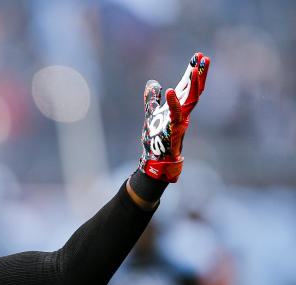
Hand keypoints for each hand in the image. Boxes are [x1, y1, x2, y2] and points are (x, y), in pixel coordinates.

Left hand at [139, 52, 209, 181]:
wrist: (155, 157)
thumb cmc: (155, 138)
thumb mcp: (152, 113)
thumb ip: (152, 98)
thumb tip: (153, 83)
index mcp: (178, 106)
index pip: (187, 85)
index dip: (192, 71)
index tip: (197, 56)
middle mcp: (183, 111)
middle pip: (194, 89)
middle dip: (199, 73)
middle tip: (203, 56)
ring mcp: (181, 119)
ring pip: (192, 98)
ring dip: (194, 83)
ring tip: (196, 68)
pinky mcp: (175, 128)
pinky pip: (176, 113)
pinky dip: (174, 102)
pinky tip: (170, 90)